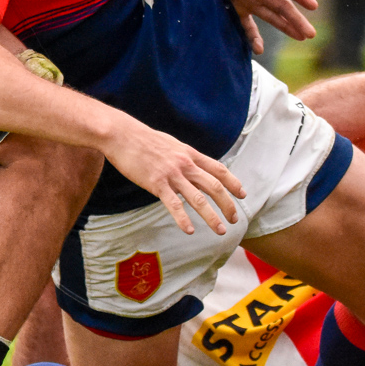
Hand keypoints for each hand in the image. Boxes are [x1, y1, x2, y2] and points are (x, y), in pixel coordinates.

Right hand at [101, 119, 245, 234]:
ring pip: (198, 199)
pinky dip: (183, 219)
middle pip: (215, 187)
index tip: (242, 195)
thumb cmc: (143, 139)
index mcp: (190, 154)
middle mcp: (185, 164)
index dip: (233, 183)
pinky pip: (174, 204)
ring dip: (212, 217)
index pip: (219, 170)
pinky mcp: (156, 183)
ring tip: (220, 230)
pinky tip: (189, 230)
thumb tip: (192, 166)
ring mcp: (172, 174)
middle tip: (234, 220)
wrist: (122, 135)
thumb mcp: (171, 144)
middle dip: (228, 205)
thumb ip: (184, 156)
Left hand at [217, 0, 317, 52]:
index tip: (314, 6)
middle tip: (311, 34)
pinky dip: (253, 38)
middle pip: (283, 7)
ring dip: (286, 28)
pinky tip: (259, 49)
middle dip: (297, 20)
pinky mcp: (238, 10)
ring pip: (273, 17)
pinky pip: (248, 26)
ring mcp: (251, 1)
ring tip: (301, 38)